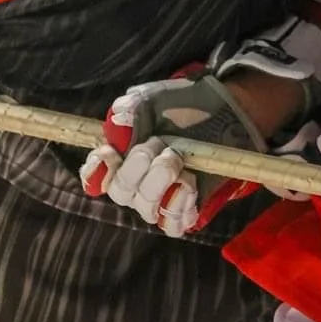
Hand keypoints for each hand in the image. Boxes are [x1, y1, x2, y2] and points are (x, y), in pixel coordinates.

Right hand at [81, 69, 263, 236]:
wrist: (225, 113)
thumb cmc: (184, 105)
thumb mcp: (156, 98)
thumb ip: (133, 108)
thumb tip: (117, 122)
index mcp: (120, 156)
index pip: (94, 176)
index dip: (95, 171)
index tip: (108, 153)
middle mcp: (136, 182)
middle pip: (121, 192)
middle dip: (137, 168)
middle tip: (160, 144)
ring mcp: (160, 198)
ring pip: (147, 209)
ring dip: (160, 183)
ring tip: (178, 160)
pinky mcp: (185, 209)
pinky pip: (173, 223)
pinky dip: (179, 204)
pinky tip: (189, 182)